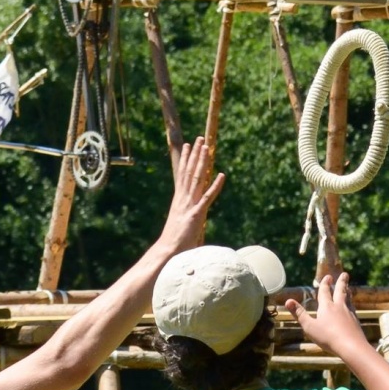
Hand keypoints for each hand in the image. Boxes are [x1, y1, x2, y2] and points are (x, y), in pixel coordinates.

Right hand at [157, 136, 224, 251]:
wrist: (167, 251)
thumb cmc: (173, 241)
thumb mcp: (180, 223)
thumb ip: (184, 215)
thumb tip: (187, 215)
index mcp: (179, 199)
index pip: (182, 174)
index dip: (186, 159)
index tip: (188, 145)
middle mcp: (183, 198)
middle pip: (190, 172)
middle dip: (195, 154)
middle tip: (200, 139)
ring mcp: (189, 205)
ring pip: (197, 179)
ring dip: (203, 163)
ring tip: (207, 147)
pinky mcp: (196, 214)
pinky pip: (208, 197)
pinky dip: (215, 186)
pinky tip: (222, 175)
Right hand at [284, 272, 367, 357]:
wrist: (351, 346)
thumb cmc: (328, 337)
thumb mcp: (309, 327)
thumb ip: (299, 314)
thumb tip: (287, 301)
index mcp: (326, 307)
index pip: (325, 292)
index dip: (325, 284)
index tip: (328, 276)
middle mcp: (339, 307)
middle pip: (341, 291)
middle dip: (341, 282)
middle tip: (345, 274)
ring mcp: (349, 313)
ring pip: (348, 299)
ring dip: (347, 292)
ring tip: (348, 288)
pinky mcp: (356, 321)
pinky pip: (353, 309)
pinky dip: (351, 305)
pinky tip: (352, 308)